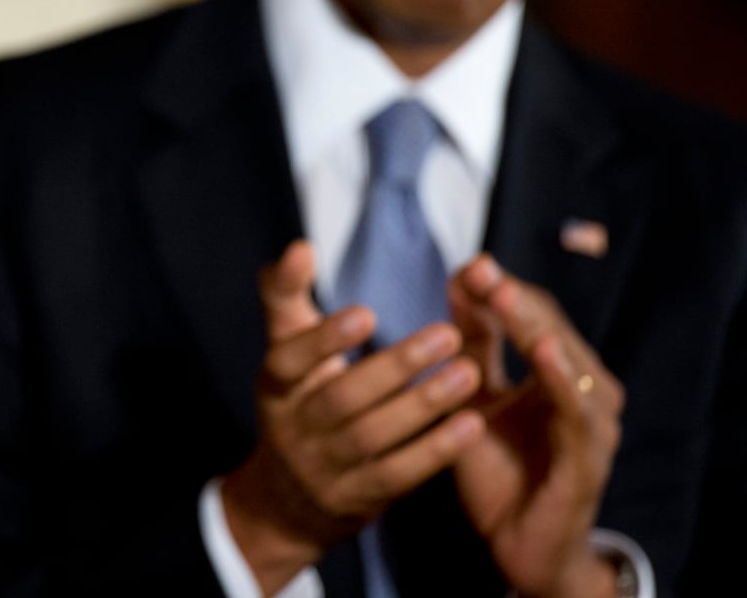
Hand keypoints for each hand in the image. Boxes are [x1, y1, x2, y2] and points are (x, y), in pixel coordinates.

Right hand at [221, 240, 484, 594]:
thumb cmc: (298, 398)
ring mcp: (324, 469)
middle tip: (447, 334)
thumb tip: (301, 246)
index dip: (325, 339)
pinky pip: (398, 474)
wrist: (288, 498)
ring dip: (424, 404)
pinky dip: (435, 450)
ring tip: (469, 371)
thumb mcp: (284, 348)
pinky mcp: (357, 500)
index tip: (367, 313)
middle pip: (343, 398)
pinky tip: (471, 423)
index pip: (290, 359)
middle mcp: (293, 428)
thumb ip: (287, 295)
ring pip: (374, 436)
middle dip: (396, 366)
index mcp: (275, 384)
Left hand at [449, 256, 624, 597]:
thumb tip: (459, 285)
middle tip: (481, 269)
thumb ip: (472, 347)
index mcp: (556, 372)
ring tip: (505, 295)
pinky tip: (544, 351)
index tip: (467, 265)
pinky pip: (578, 411)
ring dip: (535, 325)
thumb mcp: (475, 398)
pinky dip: (563, 378)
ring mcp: (592, 421)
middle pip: (550, 328)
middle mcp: (582, 389)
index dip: (498, 290)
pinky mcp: (590, 455)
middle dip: (513, 297)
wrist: (518, 544)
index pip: (532, 315)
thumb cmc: (501, 470)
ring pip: (567, 360)